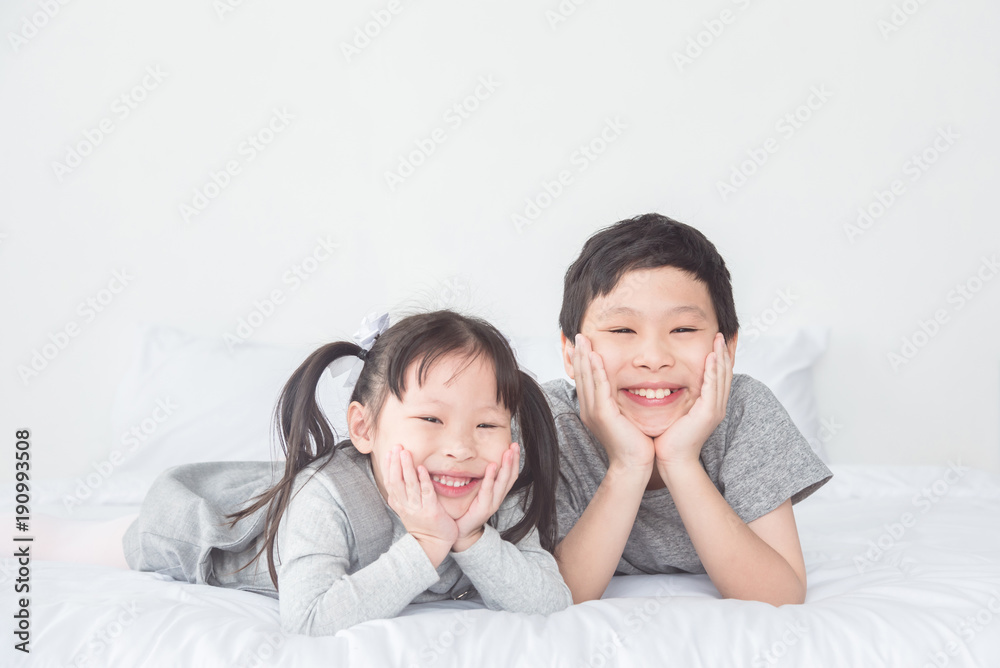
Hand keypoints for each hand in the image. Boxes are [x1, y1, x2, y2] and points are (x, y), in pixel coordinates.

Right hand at [383, 445, 457, 566]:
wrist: (433, 545)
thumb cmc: (423, 524)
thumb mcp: (408, 508)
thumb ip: (403, 493)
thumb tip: (399, 475)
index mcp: (399, 503)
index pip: (390, 481)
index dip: (389, 466)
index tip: (389, 452)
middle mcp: (405, 505)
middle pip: (396, 481)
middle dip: (396, 463)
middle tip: (396, 447)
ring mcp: (417, 508)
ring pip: (409, 484)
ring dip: (407, 467)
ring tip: (406, 452)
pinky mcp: (431, 510)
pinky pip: (426, 492)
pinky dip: (423, 479)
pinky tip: (421, 468)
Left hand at [452, 442, 519, 551]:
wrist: (462, 532)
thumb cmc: (467, 510)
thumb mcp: (476, 491)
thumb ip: (479, 478)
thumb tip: (477, 459)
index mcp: (498, 492)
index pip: (510, 474)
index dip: (514, 461)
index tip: (514, 446)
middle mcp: (498, 497)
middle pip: (511, 476)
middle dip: (514, 460)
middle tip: (515, 445)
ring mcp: (493, 503)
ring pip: (503, 482)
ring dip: (506, 465)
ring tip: (508, 452)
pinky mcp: (484, 508)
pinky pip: (488, 490)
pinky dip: (490, 477)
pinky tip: (492, 466)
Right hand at [573, 334, 654, 473]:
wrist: (634, 463)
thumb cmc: (634, 442)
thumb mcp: (623, 417)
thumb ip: (620, 402)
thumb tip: (624, 388)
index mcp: (592, 409)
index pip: (585, 380)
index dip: (582, 361)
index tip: (581, 344)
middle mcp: (588, 409)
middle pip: (581, 376)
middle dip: (579, 354)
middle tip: (578, 335)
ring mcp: (593, 411)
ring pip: (587, 378)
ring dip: (584, 357)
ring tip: (583, 340)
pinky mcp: (602, 414)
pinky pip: (599, 387)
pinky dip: (596, 370)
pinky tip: (595, 356)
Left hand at [652, 333, 732, 469]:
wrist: (672, 459)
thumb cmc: (669, 438)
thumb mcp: (676, 411)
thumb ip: (677, 396)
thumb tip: (666, 382)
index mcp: (710, 405)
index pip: (718, 376)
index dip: (720, 358)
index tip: (718, 340)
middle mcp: (716, 406)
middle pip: (725, 373)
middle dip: (725, 352)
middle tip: (724, 333)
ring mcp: (714, 409)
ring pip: (721, 377)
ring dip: (721, 356)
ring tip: (720, 339)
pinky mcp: (708, 413)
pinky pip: (712, 387)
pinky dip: (712, 371)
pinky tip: (711, 357)